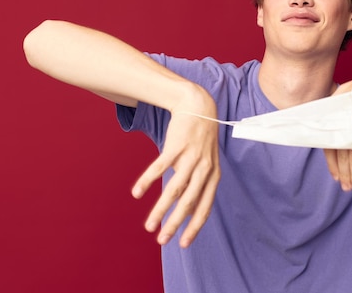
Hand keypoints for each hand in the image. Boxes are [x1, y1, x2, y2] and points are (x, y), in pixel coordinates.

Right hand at [131, 87, 220, 247]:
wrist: (198, 107)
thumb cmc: (200, 139)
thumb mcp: (206, 161)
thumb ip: (196, 182)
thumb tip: (180, 204)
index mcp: (213, 176)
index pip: (204, 207)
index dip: (194, 226)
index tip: (183, 244)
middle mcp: (204, 169)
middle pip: (188, 203)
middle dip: (174, 224)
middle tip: (161, 241)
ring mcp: (191, 158)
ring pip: (174, 190)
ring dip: (160, 210)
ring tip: (149, 225)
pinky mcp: (176, 146)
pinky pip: (160, 167)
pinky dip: (148, 181)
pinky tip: (137, 193)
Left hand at [323, 60, 351, 190]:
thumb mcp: (348, 91)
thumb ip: (336, 108)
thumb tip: (325, 125)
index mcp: (335, 112)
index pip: (328, 143)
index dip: (331, 162)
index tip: (334, 173)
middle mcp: (344, 121)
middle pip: (340, 155)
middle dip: (342, 173)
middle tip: (343, 185)